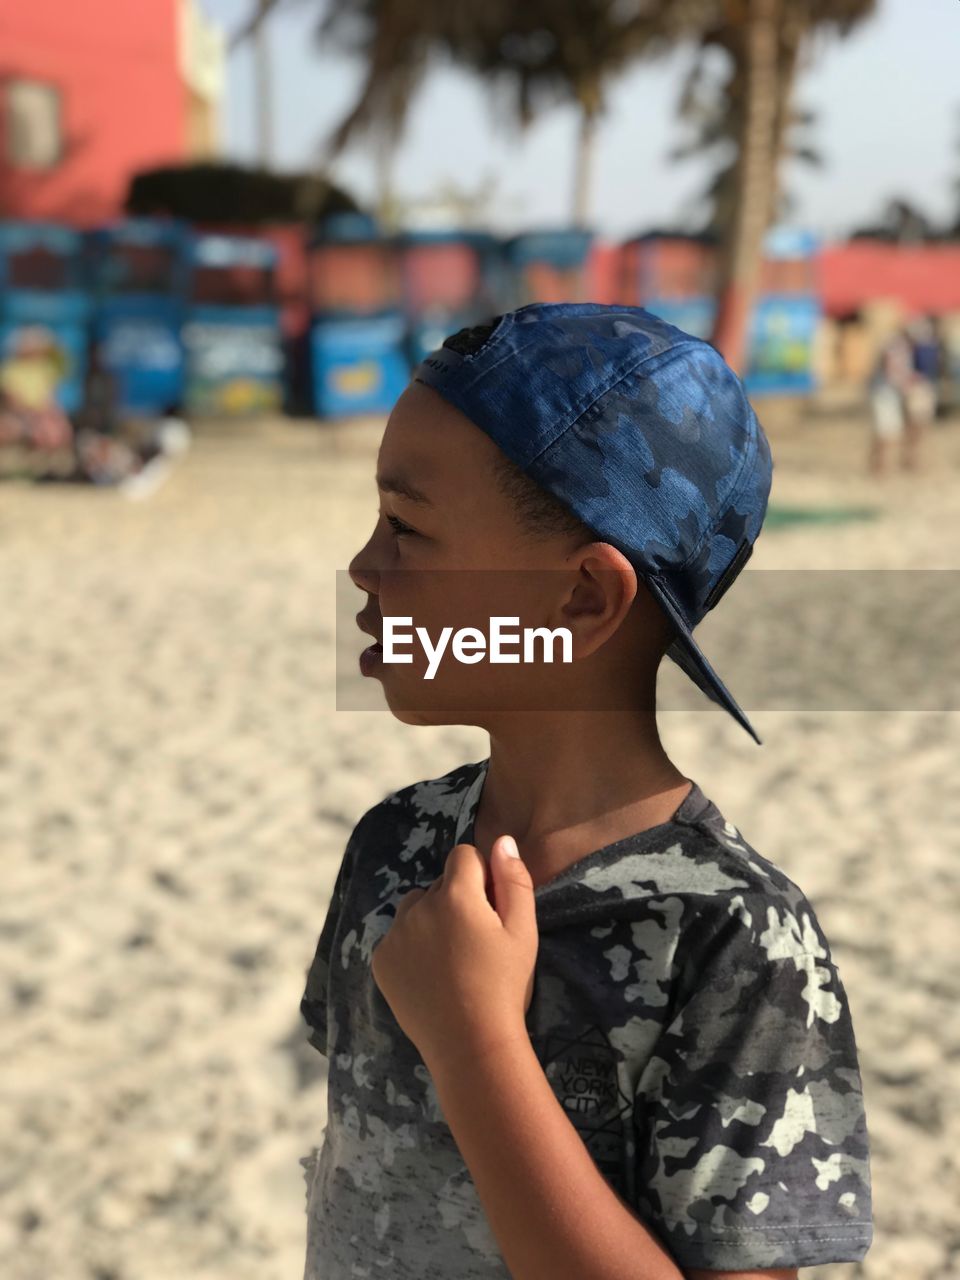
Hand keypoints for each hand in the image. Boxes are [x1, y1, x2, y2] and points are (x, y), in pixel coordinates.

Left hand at [370, 836, 538, 1072]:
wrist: (471, 1045)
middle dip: (457, 899)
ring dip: (431, 918)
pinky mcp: (381, 961)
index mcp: (456, 895)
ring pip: (415, 908)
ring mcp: (395, 935)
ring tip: (452, 957)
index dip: (481, 876)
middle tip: (476, 942)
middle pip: (439, 883)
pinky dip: (412, 946)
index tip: (491, 909)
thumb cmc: (505, 986)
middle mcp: (418, 907)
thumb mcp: (523, 931)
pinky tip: (432, 975)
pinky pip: (397, 937)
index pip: (463, 856)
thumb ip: (513, 880)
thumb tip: (502, 841)